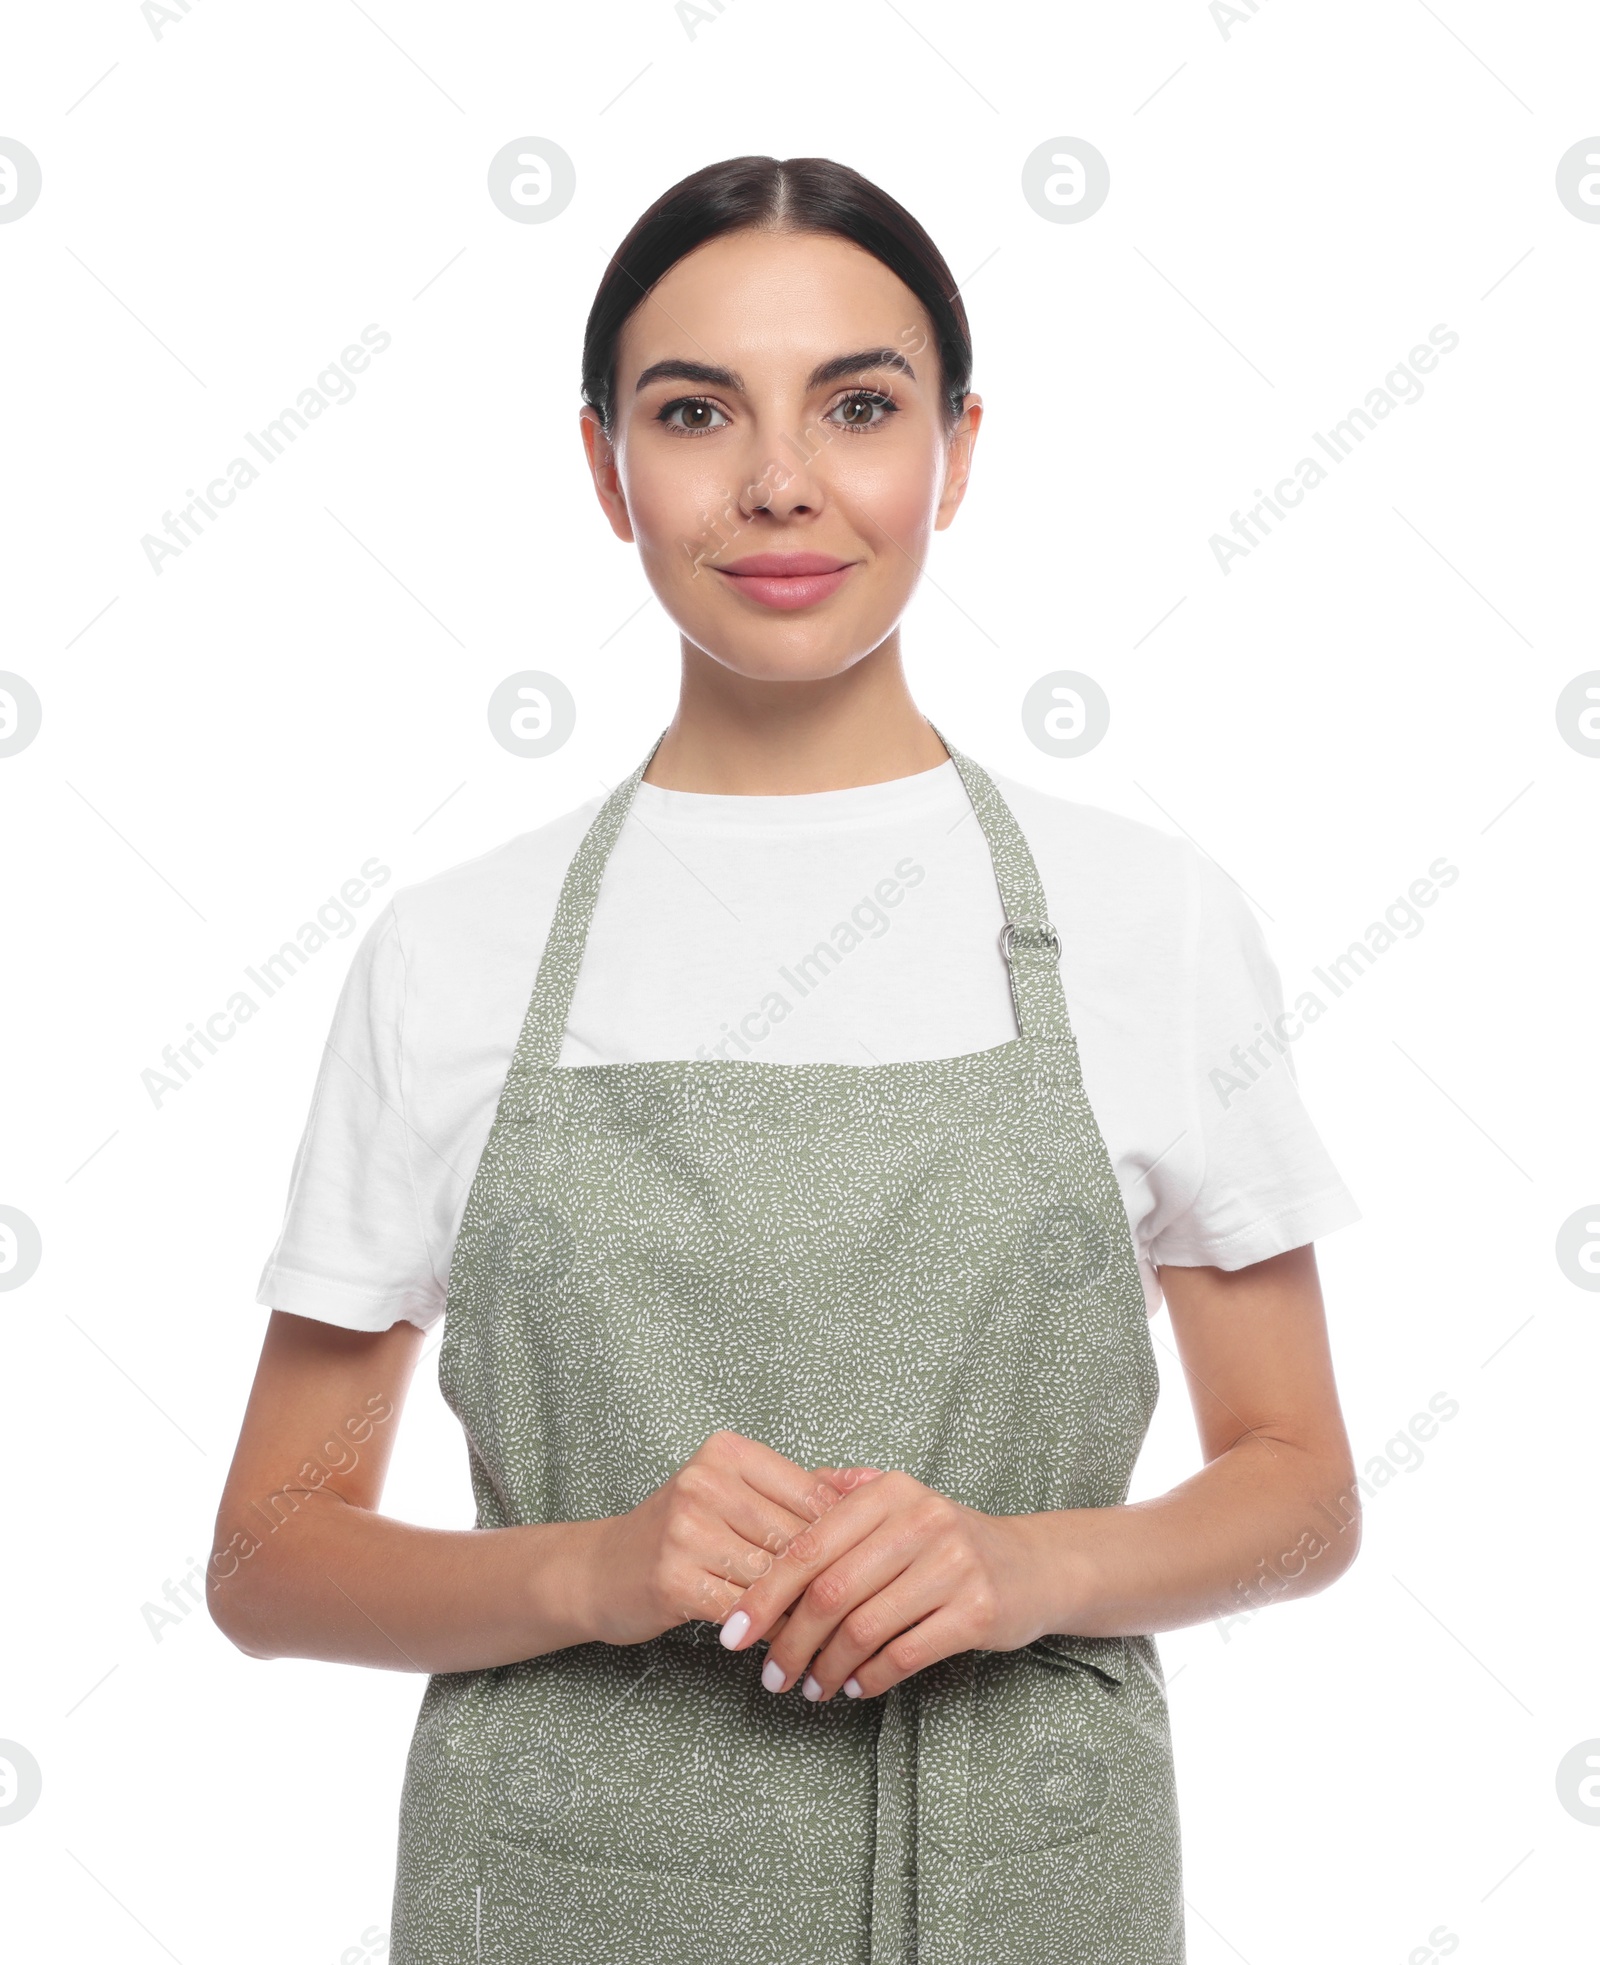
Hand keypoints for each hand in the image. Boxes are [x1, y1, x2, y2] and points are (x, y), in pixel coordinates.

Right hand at [580, 1432, 866, 1646]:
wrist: (597, 1569)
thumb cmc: (679, 1531)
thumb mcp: (731, 1493)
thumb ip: (796, 1489)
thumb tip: (875, 1484)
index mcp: (728, 1452)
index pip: (811, 1494)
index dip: (847, 1535)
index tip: (872, 1565)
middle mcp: (706, 1482)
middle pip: (796, 1537)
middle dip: (830, 1578)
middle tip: (864, 1609)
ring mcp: (687, 1530)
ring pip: (775, 1577)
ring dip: (806, 1611)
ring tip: (833, 1632)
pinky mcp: (674, 1579)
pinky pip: (745, 1610)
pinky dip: (772, 1630)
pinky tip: (786, 1644)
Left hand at [717, 1470, 1054, 1702]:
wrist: (1033, 1565)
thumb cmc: (948, 1540)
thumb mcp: (899, 1503)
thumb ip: (842, 1497)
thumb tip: (773, 1507)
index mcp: (889, 1492)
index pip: (808, 1546)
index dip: (764, 1594)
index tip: (734, 1634)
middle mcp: (921, 1520)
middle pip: (830, 1592)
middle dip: (790, 1642)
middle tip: (769, 1675)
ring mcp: (953, 1565)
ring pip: (864, 1629)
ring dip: (827, 1667)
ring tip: (809, 1687)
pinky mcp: (977, 1611)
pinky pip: (904, 1654)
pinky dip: (869, 1678)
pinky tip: (854, 1687)